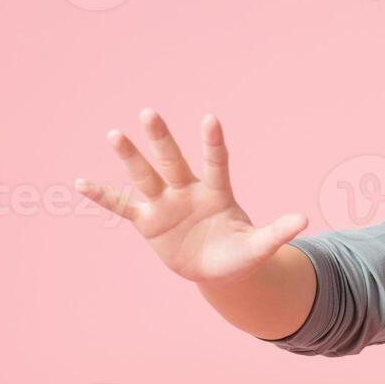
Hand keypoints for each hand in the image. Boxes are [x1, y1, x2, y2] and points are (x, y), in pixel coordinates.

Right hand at [74, 109, 308, 283]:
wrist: (219, 270)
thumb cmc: (241, 254)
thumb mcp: (260, 247)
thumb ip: (278, 231)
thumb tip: (304, 219)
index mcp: (218, 193)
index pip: (215, 162)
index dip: (213, 142)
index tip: (210, 118)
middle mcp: (189, 192)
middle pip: (174, 161)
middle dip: (161, 139)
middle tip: (149, 113)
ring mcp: (166, 204)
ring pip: (146, 176)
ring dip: (130, 157)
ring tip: (114, 134)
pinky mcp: (149, 222)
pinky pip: (122, 206)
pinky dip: (103, 196)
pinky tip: (80, 182)